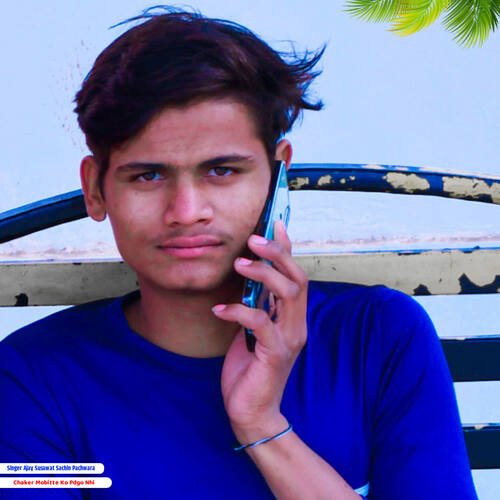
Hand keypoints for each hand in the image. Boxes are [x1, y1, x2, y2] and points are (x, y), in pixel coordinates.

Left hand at [212, 221, 307, 442]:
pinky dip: (239, 310)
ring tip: (239, 264)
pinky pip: (260, 322)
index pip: (295, 275)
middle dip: (278, 254)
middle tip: (254, 239)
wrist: (252, 411)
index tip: (276, 223)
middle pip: (297, 278)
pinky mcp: (275, 354)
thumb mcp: (253, 330)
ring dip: (263, 274)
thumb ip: (257, 304)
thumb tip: (249, 276)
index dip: (287, 248)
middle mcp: (296, 324)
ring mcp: (289, 339)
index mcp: (292, 316)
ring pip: (286, 294)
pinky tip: (219, 309)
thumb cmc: (250, 368)